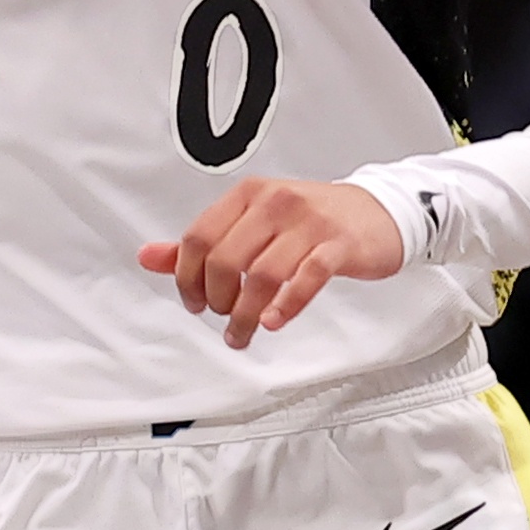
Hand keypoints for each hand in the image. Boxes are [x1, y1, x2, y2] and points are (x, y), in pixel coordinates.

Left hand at [138, 178, 405, 349]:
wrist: (382, 211)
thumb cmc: (312, 220)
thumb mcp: (254, 223)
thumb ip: (203, 243)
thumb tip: (148, 257)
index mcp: (248, 195)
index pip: (198, 236)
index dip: (186, 277)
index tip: (193, 302)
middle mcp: (276, 203)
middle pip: (224, 259)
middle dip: (215, 299)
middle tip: (222, 318)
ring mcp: (309, 223)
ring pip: (261, 275)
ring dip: (245, 314)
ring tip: (243, 333)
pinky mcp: (339, 246)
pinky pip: (306, 279)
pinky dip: (285, 306)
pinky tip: (274, 321)